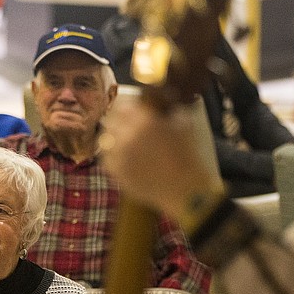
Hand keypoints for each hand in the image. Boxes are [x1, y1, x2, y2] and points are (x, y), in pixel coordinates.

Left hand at [100, 98, 224, 230]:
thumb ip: (167, 111)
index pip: (123, 105)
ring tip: (122, 142)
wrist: (184, 188)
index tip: (130, 110)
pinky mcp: (117, 172)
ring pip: (105, 140)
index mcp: (144, 120)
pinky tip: (122, 157)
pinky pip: (106, 159)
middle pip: (111, 120)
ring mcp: (120, 155)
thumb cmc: (187, 155)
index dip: (127, 107)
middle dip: (118, 121)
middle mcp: (128, 135)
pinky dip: (112, 157)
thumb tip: (159, 105)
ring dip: (113, 139)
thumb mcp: (183, 124)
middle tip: (125, 125)